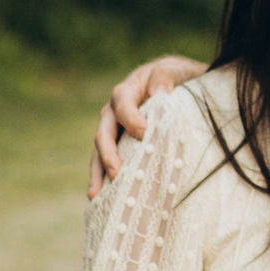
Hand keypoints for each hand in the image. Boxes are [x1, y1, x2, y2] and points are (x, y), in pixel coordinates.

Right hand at [88, 55, 202, 195]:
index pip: (122, 104)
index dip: (130, 118)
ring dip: (97, 173)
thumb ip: (164, 77)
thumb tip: (159, 94)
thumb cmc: (174, 78)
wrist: (174, 85)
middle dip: (108, 154)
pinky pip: (107, 163)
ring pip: (99, 152)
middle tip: (117, 173)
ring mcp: (114, 131)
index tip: (144, 133)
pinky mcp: (119, 147)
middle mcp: (114, 113)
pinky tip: (103, 200)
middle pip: (104, 132)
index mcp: (126, 92)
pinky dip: (104, 179)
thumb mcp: (173, 71)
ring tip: (95, 195)